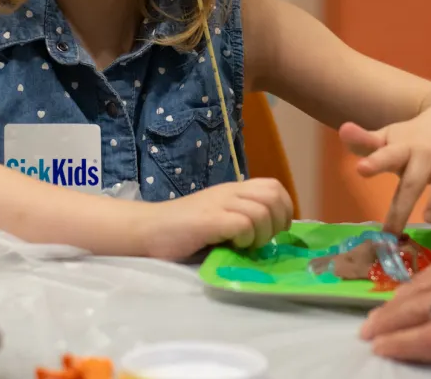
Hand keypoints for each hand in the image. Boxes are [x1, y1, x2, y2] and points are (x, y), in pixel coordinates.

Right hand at [139, 178, 293, 260]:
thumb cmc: (182, 232)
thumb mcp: (218, 220)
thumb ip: (242, 221)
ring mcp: (218, 204)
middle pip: (273, 195)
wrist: (146, 230)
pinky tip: (232, 245)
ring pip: (262, 210)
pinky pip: (243, 223)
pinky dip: (245, 238)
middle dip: (277, 222)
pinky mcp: (208, 220)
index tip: (274, 231)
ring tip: (244, 245)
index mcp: (233, 190)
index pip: (274, 186)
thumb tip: (270, 238)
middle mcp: (228, 192)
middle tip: (261, 240)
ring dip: (261, 234)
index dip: (284, 209)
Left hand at [340, 105, 430, 232]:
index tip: (361, 170)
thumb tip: (343, 130)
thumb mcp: (390, 139)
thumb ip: (366, 143)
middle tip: (391, 230)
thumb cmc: (416, 136)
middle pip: (415, 177)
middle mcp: (428, 151)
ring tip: (430, 217)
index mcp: (404, 146)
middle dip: (403, 203)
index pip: (387, 153)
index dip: (375, 161)